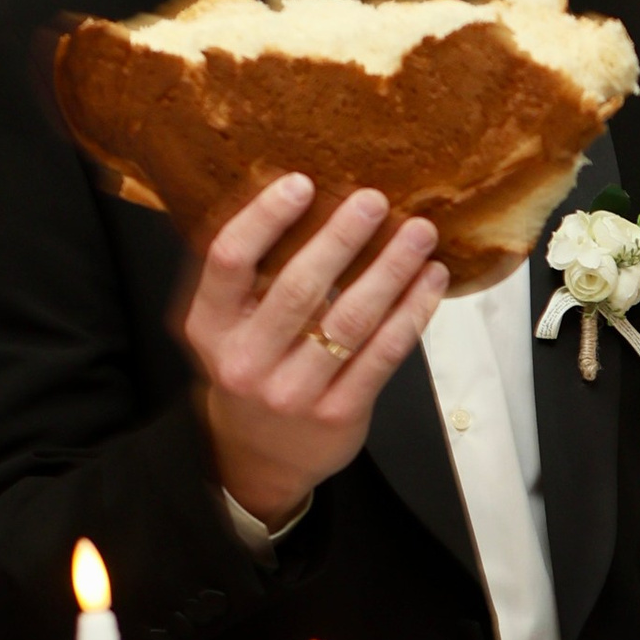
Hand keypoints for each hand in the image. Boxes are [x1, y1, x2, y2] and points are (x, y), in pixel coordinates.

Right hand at [182, 176, 447, 530]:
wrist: (259, 457)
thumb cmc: (252, 367)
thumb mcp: (228, 326)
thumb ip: (252, 275)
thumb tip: (305, 193)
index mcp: (209, 326)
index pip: (228, 260)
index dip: (264, 218)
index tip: (301, 182)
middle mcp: (244, 360)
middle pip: (298, 287)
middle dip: (342, 238)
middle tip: (376, 200)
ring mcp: (292, 391)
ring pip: (350, 320)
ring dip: (390, 270)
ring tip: (419, 233)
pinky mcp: (337, 412)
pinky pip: (383, 354)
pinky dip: (412, 312)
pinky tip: (430, 281)